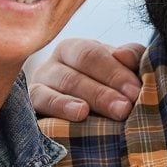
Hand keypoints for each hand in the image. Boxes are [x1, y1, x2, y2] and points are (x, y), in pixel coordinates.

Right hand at [27, 39, 145, 121]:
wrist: (84, 117)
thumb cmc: (108, 86)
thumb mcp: (123, 68)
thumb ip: (132, 58)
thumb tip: (124, 55)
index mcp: (76, 49)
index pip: (93, 55)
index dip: (115, 73)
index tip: (135, 92)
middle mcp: (55, 63)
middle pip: (77, 73)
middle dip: (102, 92)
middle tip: (124, 108)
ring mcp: (40, 83)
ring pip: (61, 86)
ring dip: (83, 100)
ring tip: (95, 111)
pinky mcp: (31, 103)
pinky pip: (41, 102)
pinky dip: (59, 107)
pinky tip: (77, 114)